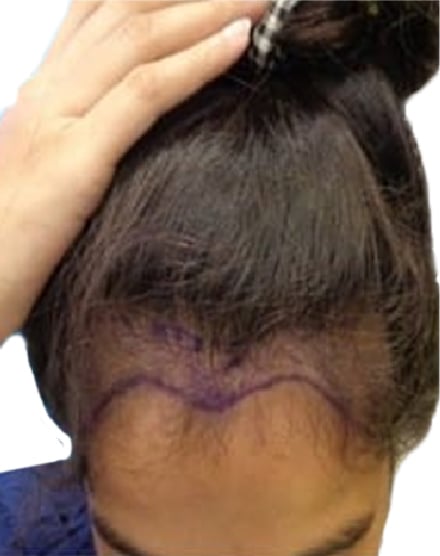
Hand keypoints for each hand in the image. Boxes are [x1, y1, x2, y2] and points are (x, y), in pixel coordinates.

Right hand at [0, 0, 269, 341]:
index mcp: (43, 92)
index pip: (99, 12)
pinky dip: (196, 63)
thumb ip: (83, 139)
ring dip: (208, 12)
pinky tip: (238, 43)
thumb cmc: (12, 239)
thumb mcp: (50, 172)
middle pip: (125, 10)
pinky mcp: (72, 157)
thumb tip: (125, 132)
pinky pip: (143, 93)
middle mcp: (48, 91)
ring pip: (138, 38)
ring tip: (259, 1)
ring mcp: (56, 119)